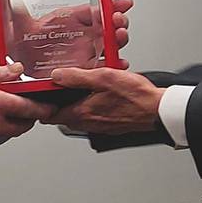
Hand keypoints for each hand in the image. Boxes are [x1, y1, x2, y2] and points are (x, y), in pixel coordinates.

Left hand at [0, 0, 133, 68]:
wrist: (19, 72)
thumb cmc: (20, 48)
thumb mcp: (15, 27)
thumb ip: (11, 11)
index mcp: (67, 20)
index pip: (92, 10)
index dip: (108, 5)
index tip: (122, 3)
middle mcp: (78, 35)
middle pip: (104, 25)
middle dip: (116, 20)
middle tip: (120, 20)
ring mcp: (83, 51)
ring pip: (107, 43)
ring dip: (118, 39)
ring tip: (121, 36)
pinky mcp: (85, 69)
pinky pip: (103, 65)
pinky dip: (114, 64)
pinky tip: (120, 63)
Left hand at [48, 67, 164, 134]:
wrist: (158, 110)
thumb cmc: (136, 97)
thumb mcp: (102, 78)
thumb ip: (76, 77)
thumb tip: (56, 76)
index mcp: (81, 114)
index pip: (50, 116)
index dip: (43, 104)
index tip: (43, 94)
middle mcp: (88, 123)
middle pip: (64, 114)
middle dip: (61, 101)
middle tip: (62, 86)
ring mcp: (100, 126)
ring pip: (80, 113)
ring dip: (79, 101)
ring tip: (85, 85)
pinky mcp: (110, 124)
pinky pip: (95, 114)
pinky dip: (94, 103)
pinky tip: (102, 92)